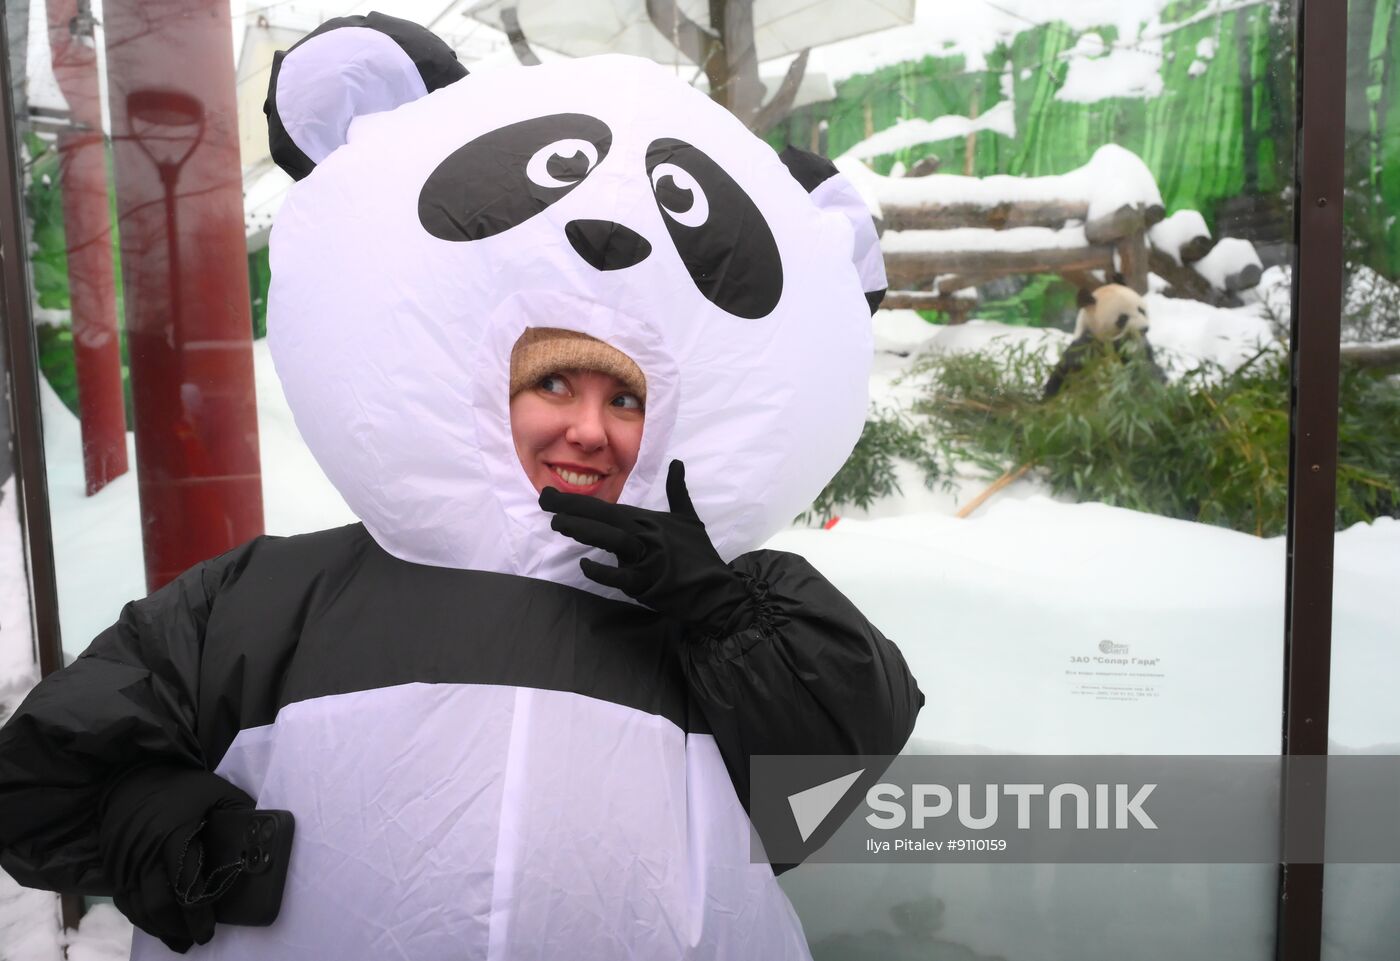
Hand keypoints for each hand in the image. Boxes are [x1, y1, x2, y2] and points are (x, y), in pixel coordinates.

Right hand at [100, 765, 252, 952]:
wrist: (133, 774)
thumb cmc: (181, 785)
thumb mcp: (217, 790)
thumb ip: (241, 813)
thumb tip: (265, 836)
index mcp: (174, 835)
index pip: (185, 883)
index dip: (196, 913)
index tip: (207, 932)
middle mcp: (144, 853)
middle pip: (158, 903)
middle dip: (177, 928)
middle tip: (195, 939)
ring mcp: (125, 862)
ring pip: (138, 908)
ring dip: (158, 928)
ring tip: (179, 940)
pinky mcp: (112, 866)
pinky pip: (124, 901)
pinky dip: (140, 917)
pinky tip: (156, 925)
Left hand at [540, 460, 751, 630]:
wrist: (716, 590)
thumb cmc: (699, 555)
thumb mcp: (689, 518)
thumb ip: (677, 491)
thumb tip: (677, 463)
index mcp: (649, 520)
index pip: (608, 508)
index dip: (579, 502)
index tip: (551, 497)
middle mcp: (647, 534)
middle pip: (606, 517)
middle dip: (574, 507)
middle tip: (546, 501)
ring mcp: (648, 557)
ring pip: (614, 539)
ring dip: (585, 530)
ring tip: (559, 524)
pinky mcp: (649, 582)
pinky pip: (621, 576)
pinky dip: (603, 571)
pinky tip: (585, 565)